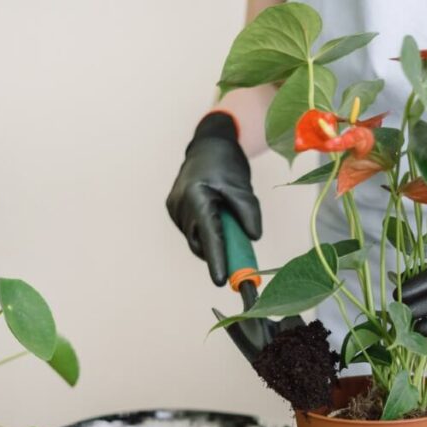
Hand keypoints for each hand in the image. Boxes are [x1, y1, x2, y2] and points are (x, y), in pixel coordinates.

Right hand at [166, 111, 261, 285]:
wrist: (207, 145)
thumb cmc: (226, 164)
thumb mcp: (243, 187)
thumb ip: (249, 213)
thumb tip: (253, 239)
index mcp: (196, 196)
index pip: (209, 236)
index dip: (216, 260)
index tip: (221, 281)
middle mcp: (180, 204)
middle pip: (201, 242)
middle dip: (219, 252)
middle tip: (240, 255)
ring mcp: (174, 208)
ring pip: (197, 238)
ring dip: (213, 239)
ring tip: (226, 218)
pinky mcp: (173, 210)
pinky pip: (193, 230)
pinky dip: (206, 232)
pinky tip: (214, 215)